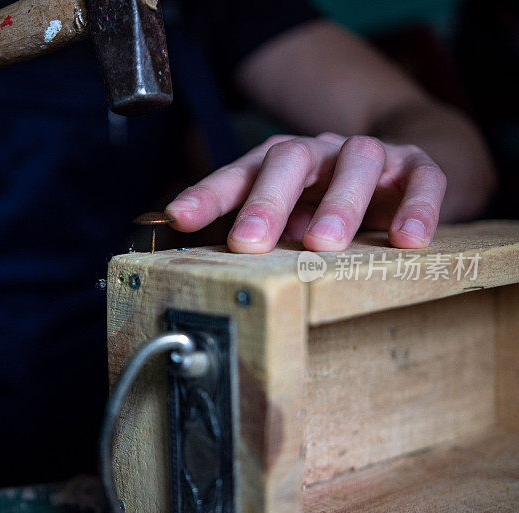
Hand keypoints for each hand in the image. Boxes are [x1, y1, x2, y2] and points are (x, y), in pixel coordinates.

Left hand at [165, 134, 446, 251]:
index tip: (180, 217)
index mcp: (277, 164)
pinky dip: (416, 207)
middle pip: (289, 159)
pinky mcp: (415, 167)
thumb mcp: (287, 217)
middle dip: (267, 201)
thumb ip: (259, 234)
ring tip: (322, 244)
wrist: (397, 174)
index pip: (238, 174)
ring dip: (338, 203)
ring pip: (356, 161)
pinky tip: (406, 239)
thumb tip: (216, 270)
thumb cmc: (326, 202)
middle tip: (249, 241)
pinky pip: (421, 179)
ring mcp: (367, 156)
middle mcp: (318, 153)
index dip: (208, 194)